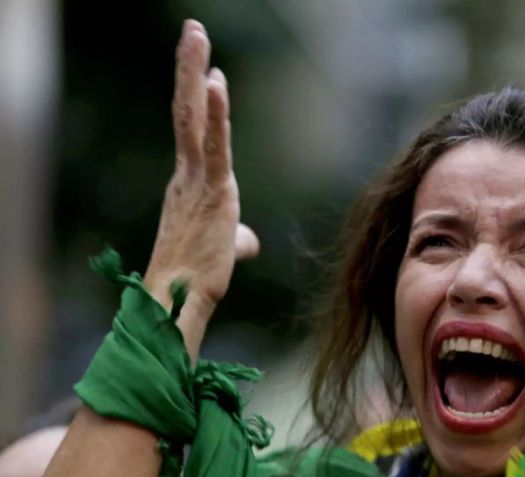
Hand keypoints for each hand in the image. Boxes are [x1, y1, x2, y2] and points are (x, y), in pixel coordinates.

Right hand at [144, 20, 258, 355]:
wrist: (181, 300)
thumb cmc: (198, 279)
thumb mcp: (223, 248)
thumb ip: (235, 237)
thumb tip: (246, 242)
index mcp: (191, 184)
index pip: (195, 131)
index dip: (201, 99)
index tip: (209, 72)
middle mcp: (188, 174)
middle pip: (187, 110)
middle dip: (189, 68)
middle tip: (193, 31)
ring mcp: (196, 179)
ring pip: (192, 116)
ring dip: (193, 73)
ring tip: (195, 34)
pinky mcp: (212, 190)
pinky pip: (212, 144)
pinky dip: (216, 113)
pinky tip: (217, 82)